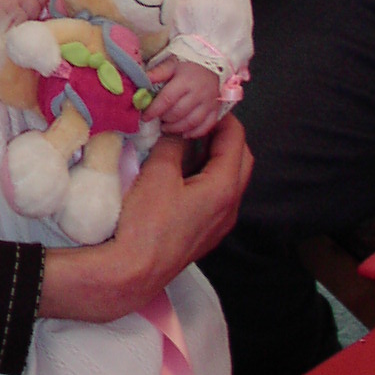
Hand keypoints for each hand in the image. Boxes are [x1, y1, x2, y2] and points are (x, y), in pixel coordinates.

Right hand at [0, 0, 45, 23]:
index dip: (39, 3)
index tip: (33, 6)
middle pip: (35, 11)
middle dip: (32, 15)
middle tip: (24, 16)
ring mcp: (11, 6)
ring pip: (25, 20)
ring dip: (21, 22)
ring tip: (14, 22)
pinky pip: (10, 25)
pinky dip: (9, 27)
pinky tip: (5, 25)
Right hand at [37, 116, 251, 322]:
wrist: (133, 271)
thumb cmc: (148, 221)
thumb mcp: (159, 173)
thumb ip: (173, 144)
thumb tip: (177, 128)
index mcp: (225, 188)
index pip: (236, 140)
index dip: (224, 117)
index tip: (205, 103)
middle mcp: (230, 207)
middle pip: (240, 161)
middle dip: (225, 137)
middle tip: (200, 121)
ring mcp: (219, 223)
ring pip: (228, 180)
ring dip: (215, 157)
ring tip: (188, 141)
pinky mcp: (205, 233)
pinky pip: (216, 196)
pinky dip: (206, 177)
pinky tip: (181, 171)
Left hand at [142, 58, 220, 137]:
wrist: (215, 63)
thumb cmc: (190, 64)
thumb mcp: (172, 64)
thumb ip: (157, 73)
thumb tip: (141, 82)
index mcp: (185, 80)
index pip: (167, 99)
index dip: (154, 110)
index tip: (145, 117)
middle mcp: (199, 93)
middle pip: (178, 113)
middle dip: (164, 119)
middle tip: (157, 119)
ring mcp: (209, 102)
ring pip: (191, 122)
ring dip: (176, 128)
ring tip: (166, 127)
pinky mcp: (216, 109)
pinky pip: (206, 126)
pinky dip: (194, 133)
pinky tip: (184, 133)